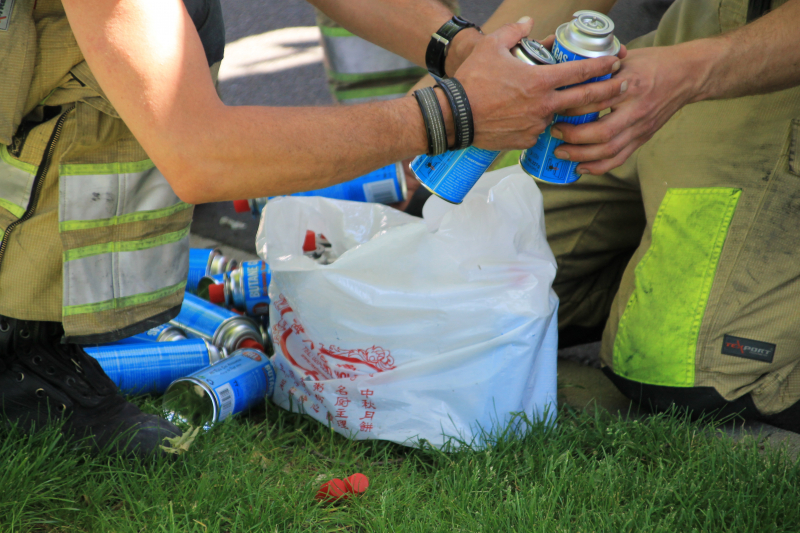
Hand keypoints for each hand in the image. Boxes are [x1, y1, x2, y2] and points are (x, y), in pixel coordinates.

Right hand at [454, 18, 625, 150]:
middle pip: (585, 99)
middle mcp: (544, 105)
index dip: (601, 66)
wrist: (455, 117)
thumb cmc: (472, 82)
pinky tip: (537, 119)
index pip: (580, 72)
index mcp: (540, 81)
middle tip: (624, 86)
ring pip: (560, 117)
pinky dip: (542, 124)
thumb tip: (528, 23)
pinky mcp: (526, 140)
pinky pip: (541, 131)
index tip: (616, 62)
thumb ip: (514, 32)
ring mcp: (537, 126)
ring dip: (570, 110)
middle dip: (609, 92)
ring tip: (575, 104)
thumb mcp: (491, 47)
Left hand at [548, 42, 705, 174]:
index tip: (554, 107)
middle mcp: (636, 108)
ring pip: (609, 149)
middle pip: (602, 131)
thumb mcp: (627, 58)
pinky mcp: (643, 137)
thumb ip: (601, 68)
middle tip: (554, 132)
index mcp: (630, 84)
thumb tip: (570, 72)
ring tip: (561, 153)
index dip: (571, 107)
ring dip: (582, 155)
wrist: (687, 75)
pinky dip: (599, 167)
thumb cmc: (653, 63)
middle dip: (574, 136)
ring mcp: (641, 126)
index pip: (595, 99)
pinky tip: (581, 167)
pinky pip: (620, 158)